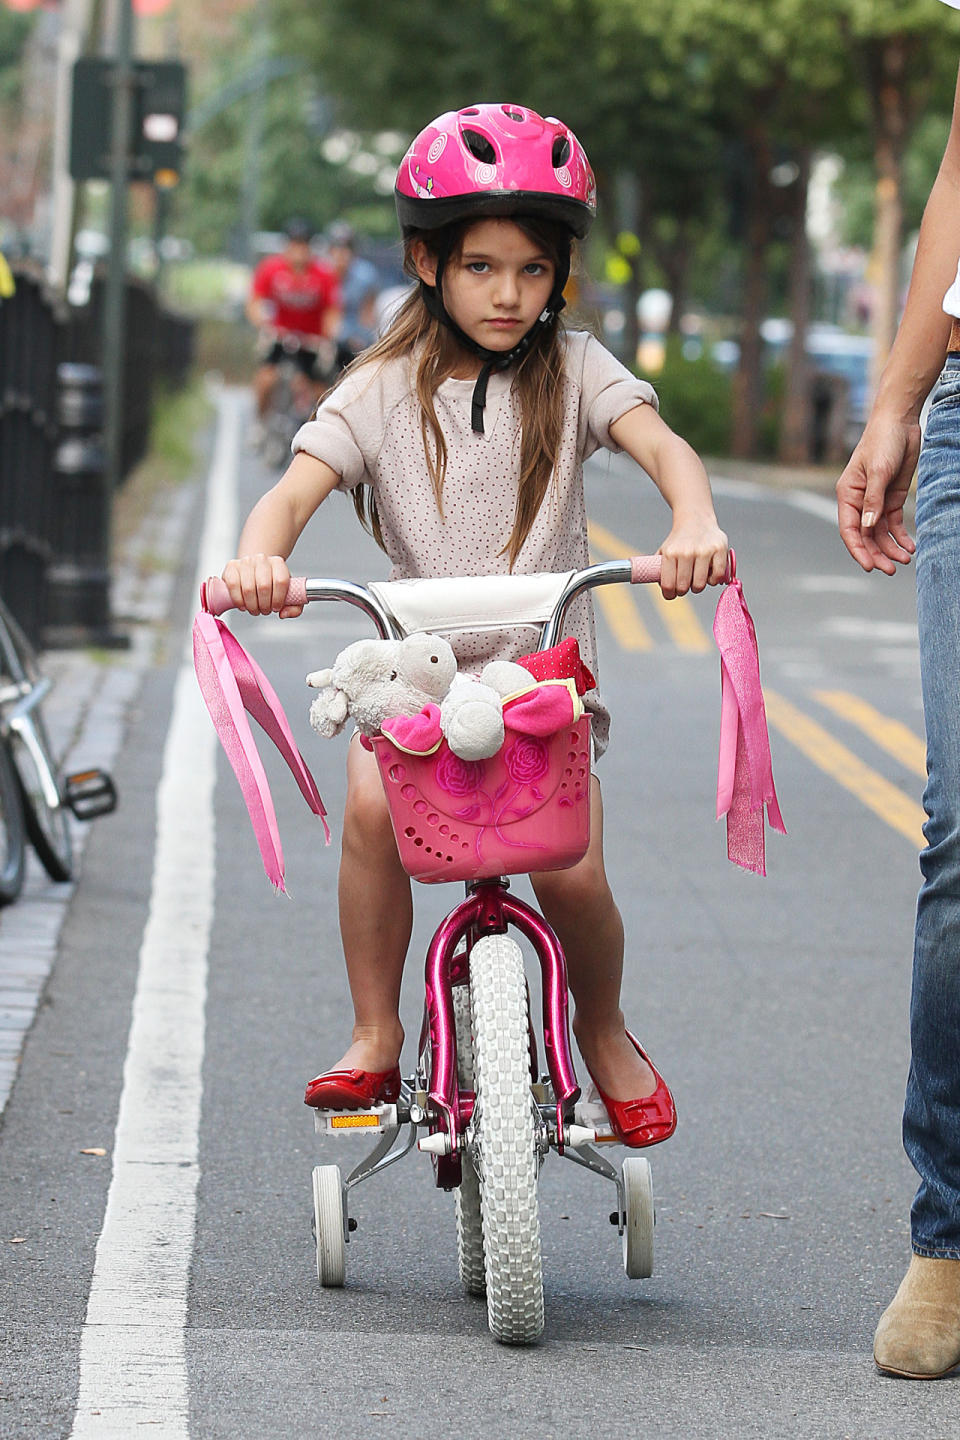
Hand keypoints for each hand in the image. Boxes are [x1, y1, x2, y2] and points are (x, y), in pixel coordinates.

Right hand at [221, 554, 302, 616]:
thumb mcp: (288, 593)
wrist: (254, 570)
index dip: (278, 599)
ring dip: (252, 605)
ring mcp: (245, 561)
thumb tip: (284, 614)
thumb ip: (294, 606)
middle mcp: (262, 559)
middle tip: (265, 611)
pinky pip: (233, 586)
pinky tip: (243, 605)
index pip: (281, 581)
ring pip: (248, 589)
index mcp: (278, 563)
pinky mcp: (231, 567)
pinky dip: (238, 600)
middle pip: (264, 586)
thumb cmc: (271, 582)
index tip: (276, 608)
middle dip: (264, 605)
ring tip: (255, 609)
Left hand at [658, 518, 728, 598]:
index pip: (668, 585)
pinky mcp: (719, 549)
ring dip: (697, 587)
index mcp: (670, 553)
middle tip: (685, 586)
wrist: (695, 519)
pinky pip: (717, 576)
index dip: (669, 594)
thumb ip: (659, 569)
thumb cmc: (680, 540)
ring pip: (700, 584)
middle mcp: (686, 552)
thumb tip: (662, 588)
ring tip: (696, 580)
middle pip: (683, 587)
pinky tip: (709, 575)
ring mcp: (704, 551)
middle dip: (683, 590)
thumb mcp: (664, 550)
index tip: (671, 594)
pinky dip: (713, 580)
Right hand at [836, 414, 917, 573]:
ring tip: (905, 559)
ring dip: (891, 547)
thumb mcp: (879, 471)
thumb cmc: (883, 441)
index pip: (849, 529)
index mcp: (848, 495)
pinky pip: (894, 523)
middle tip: (891, 570)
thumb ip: (874, 500)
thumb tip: (869, 527)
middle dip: (877, 553)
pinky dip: (901, 536)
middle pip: (866, 536)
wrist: (900, 421)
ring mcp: (876, 501)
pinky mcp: (892, 498)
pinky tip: (910, 546)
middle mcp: (860, 502)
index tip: (869, 566)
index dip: (858, 549)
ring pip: (880, 533)